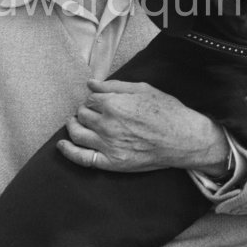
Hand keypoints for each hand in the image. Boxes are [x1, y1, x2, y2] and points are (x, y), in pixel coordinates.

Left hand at [58, 79, 228, 174]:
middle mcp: (107, 125)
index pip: (90, 99)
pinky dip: (68, 152)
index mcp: (113, 104)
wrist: (184, 139)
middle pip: (82, 115)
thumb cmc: (167, 112)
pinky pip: (82, 159)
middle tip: (92, 112)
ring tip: (75, 124)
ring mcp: (108, 145)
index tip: (99, 101)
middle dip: (84, 111)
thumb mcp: (143, 89)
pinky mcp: (112, 162)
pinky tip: (62, 145)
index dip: (93, 99)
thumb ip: (113, 86)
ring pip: (77, 134)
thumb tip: (91, 84)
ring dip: (73, 126)